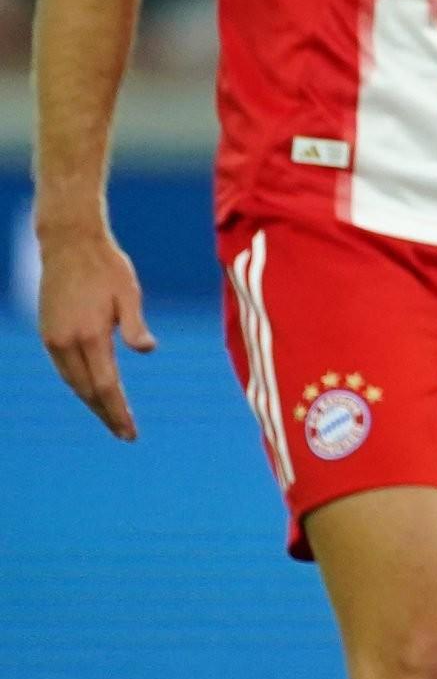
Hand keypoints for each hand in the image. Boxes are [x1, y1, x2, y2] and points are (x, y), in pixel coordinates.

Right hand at [37, 225, 155, 438]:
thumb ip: (134, 324)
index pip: (106, 386)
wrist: (69, 244)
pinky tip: (93, 390)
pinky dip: (79, 384)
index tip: (130, 433)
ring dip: (92, 402)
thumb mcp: (129, 292)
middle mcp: (66, 342)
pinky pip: (64, 368)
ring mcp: (53, 338)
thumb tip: (147, 350)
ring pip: (72, 382)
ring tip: (112, 417)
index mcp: (90, 335)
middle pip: (87, 391)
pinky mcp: (47, 332)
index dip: (118, 412)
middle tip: (125, 433)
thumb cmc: (107, 266)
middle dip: (106, 414)